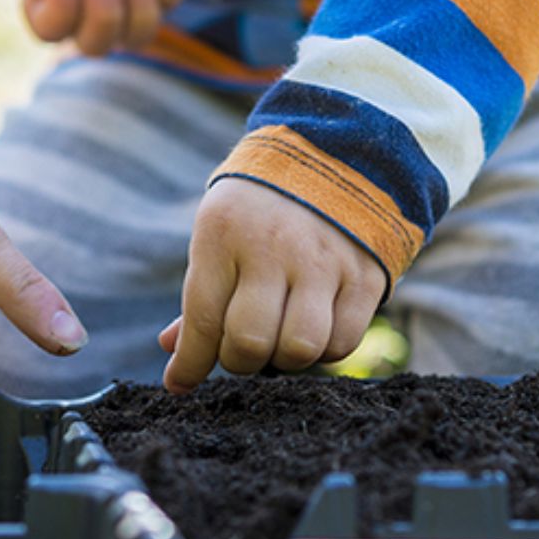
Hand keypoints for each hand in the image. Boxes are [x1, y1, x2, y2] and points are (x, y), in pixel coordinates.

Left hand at [160, 178, 385, 391]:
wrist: (336, 155)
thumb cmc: (259, 207)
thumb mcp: (218, 232)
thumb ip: (202, 293)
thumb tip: (173, 351)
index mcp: (224, 232)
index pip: (203, 319)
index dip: (190, 363)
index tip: (181, 383)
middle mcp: (275, 247)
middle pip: (251, 343)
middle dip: (239, 361)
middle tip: (241, 349)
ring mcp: (325, 262)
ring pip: (300, 349)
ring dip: (284, 359)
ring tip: (279, 338)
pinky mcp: (365, 276)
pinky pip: (343, 342)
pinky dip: (324, 349)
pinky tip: (314, 328)